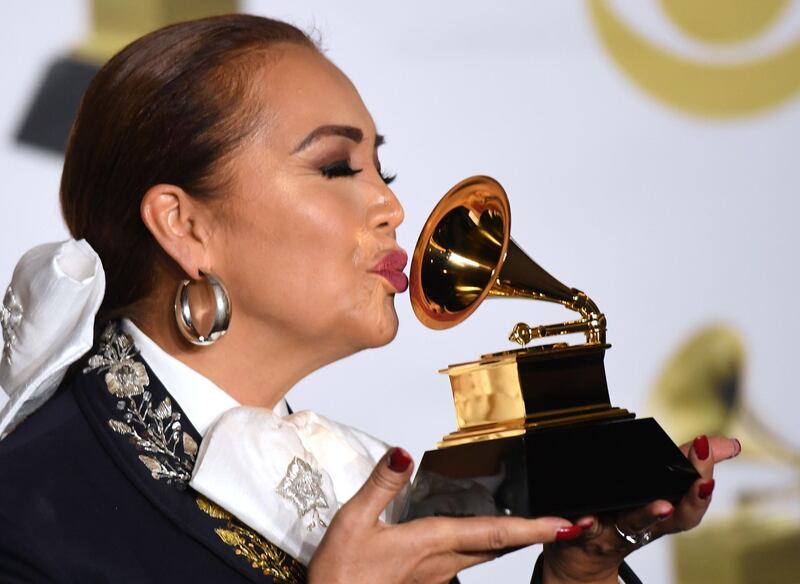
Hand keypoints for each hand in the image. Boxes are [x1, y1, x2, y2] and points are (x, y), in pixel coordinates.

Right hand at [309, 447, 582, 583]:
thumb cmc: (341, 575)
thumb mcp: (353, 522)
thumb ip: (382, 485)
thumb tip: (403, 454)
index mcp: (431, 542)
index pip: (494, 534)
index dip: (533, 528)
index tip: (565, 524)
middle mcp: (441, 563)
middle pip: (498, 547)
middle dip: (535, 534)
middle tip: (566, 522)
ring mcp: (435, 577)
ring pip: (483, 556)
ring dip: (512, 542)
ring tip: (535, 527)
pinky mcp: (423, 582)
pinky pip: (464, 562)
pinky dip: (483, 548)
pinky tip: (476, 539)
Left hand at [542, 435, 740, 583]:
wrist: (583, 555)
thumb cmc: (624, 516)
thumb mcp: (658, 488)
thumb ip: (688, 461)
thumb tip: (729, 443)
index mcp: (665, 510)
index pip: (694, 497)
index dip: (706, 479)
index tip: (716, 453)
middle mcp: (647, 524)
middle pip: (676, 516)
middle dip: (693, 499)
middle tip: (703, 482)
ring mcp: (618, 530)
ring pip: (636, 524)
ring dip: (650, 515)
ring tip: (663, 506)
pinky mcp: (586, 534)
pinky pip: (585, 531)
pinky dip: (584, 527)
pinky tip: (584, 520)